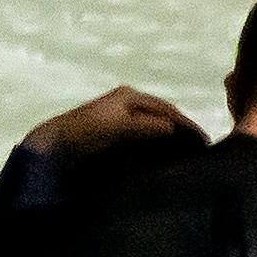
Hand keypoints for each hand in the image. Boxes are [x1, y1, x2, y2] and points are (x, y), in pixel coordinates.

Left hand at [22, 86, 198, 158]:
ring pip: (152, 128)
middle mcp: (126, 102)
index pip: (169, 110)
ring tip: (182, 158)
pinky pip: (141, 138)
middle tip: (197, 154)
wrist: (51, 147)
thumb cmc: (86, 133)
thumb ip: (149, 126)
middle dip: (180, 132)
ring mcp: (117, 118)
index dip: (187, 125)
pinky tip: (159, 160)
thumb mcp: (121, 126)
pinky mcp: (110, 134)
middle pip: (162, 117)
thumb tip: (175, 130)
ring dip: (167, 141)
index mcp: (130, 96)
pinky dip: (153, 147)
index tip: (205, 145)